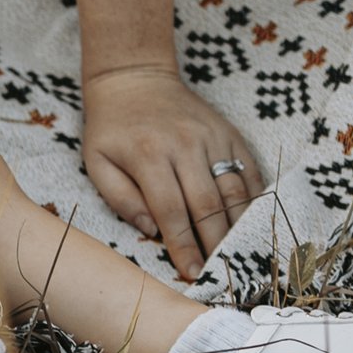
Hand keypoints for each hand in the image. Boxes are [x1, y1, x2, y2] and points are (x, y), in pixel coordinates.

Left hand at [79, 64, 264, 281]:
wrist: (135, 79)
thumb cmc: (112, 128)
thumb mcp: (97, 161)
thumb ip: (119, 197)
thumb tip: (150, 229)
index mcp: (149, 156)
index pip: (171, 211)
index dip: (184, 246)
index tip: (192, 273)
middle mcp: (185, 146)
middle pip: (208, 206)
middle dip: (216, 245)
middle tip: (222, 273)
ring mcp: (212, 138)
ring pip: (234, 190)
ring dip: (240, 227)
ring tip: (242, 255)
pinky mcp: (229, 134)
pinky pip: (249, 171)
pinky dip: (254, 199)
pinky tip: (255, 223)